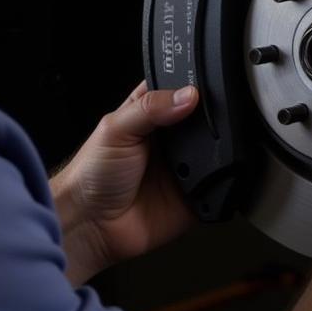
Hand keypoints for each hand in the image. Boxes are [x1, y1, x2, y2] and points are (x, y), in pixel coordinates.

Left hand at [51, 82, 199, 282]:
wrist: (91, 224)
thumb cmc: (91, 173)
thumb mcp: (115, 128)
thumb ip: (150, 108)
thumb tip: (187, 95)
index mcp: (152, 113)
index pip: (180, 89)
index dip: (193, 86)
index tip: (202, 89)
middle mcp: (171, 139)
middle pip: (205, 120)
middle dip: (208, 121)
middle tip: (201, 125)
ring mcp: (185, 167)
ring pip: (217, 152)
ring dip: (215, 152)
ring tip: (200, 154)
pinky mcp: (195, 195)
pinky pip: (219, 187)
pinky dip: (220, 183)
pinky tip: (207, 179)